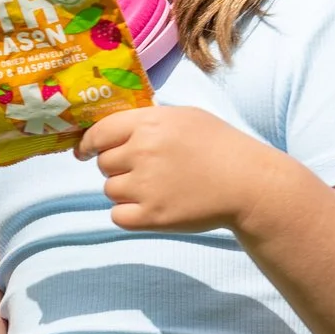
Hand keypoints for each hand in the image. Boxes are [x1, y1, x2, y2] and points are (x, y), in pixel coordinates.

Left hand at [75, 105, 289, 233]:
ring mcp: (145, 186)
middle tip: (144, 171)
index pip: (99, 133)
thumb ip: (148, 120)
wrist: (249, 184)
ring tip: (157, 188)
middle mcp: (142, 152)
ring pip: (110, 190)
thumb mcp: (185, 117)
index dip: (88, 144)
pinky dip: (129, 214)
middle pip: (103, 164)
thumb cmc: (221, 146)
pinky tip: (151, 207)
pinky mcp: (152, 216)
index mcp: (149, 124)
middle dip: (117, 168)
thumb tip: (113, 128)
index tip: (84, 152)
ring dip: (125, 191)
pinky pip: (117, 216)